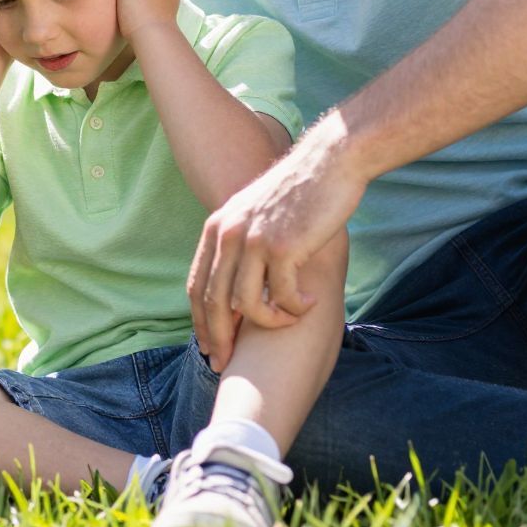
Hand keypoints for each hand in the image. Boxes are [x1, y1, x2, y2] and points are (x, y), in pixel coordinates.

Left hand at [188, 125, 364, 369]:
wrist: (329, 163)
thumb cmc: (299, 194)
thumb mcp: (256, 215)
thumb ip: (242, 245)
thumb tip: (237, 291)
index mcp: (217, 228)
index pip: (197, 285)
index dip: (201, 322)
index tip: (210, 348)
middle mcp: (228, 234)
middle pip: (214, 301)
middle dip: (219, 338)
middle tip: (229, 363)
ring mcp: (254, 240)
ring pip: (246, 304)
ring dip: (270, 321)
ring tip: (290, 318)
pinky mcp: (283, 246)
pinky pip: (283, 297)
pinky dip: (295, 308)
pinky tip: (311, 301)